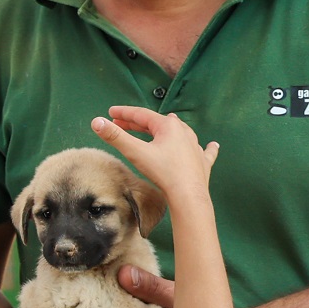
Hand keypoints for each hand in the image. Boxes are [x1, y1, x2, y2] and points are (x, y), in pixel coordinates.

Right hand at [91, 106, 219, 202]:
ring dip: (165, 130)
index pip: (141, 115)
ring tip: (156, 129)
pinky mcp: (203, 161)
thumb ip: (115, 136)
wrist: (188, 195)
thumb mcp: (135, 152)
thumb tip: (95, 121)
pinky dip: (205, 147)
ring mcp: (195, 146)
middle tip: (121, 125)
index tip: (110, 112)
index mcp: (167, 126)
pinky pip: (205, 151)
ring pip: (179, 132)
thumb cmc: (162, 171)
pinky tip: (213, 144)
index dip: (124, 113)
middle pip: (157, 123)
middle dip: (138, 124)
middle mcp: (183, 131)